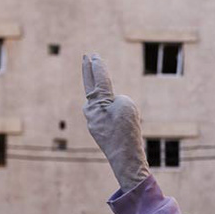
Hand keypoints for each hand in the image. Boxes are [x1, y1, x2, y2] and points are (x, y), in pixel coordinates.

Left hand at [82, 54, 147, 191]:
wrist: (125, 158)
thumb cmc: (127, 130)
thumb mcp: (127, 104)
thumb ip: (117, 98)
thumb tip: (111, 106)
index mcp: (96, 100)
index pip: (98, 78)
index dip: (97, 66)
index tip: (93, 55)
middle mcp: (90, 110)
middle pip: (91, 86)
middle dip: (89, 71)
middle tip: (87, 58)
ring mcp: (93, 122)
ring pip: (104, 106)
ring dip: (109, 103)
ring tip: (121, 114)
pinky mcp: (100, 133)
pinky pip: (109, 120)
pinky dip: (116, 119)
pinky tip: (124, 130)